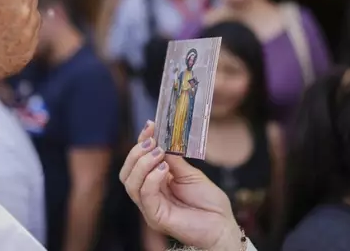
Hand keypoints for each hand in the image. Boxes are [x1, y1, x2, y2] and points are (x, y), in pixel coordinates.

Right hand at [120, 122, 242, 250]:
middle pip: (127, 173)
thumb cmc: (208, 201)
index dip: (140, 142)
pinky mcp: (155, 217)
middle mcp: (148, 194)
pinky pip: (144, 195)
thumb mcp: (189, 173)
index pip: (138, 161)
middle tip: (153, 141)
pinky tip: (164, 169)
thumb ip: (173, 158)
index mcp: (155, 182)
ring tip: (159, 153)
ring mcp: (150, 206)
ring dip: (142, 164)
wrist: (222, 224)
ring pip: (130, 183)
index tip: (150, 125)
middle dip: (136, 153)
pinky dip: (151, 178)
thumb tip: (161, 138)